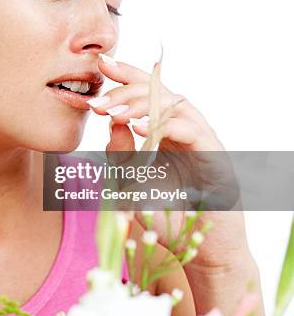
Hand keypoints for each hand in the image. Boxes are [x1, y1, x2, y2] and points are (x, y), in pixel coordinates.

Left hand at [88, 52, 248, 271]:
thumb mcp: (131, 184)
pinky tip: (139, 129)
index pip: (147, 93)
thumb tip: (112, 124)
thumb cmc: (165, 217)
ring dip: (142, 105)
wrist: (200, 252)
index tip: (101, 63)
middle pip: (160, 92)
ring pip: (177, 105)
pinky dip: (166, 126)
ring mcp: (203, 141)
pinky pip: (192, 131)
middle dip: (126, 91)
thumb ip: (121, 155)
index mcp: (165, 131)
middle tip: (99, 102)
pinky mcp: (217, 158)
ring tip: (114, 114)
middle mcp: (186, 130)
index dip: (127, 75)